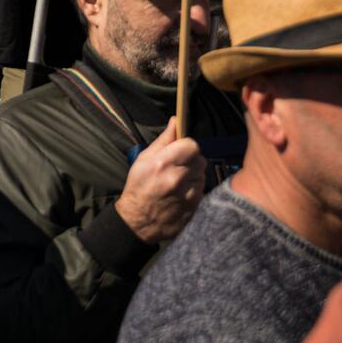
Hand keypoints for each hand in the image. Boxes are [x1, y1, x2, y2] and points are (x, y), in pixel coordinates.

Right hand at [114, 118, 205, 244]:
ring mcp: (188, 196)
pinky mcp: (195, 208)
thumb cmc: (138, 186)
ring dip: (194, 175)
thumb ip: (163, 140)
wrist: (139, 221)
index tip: (180, 150)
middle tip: (179, 166)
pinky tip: (182, 193)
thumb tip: (176, 121)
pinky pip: (202, 191)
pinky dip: (195, 189)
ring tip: (179, 181)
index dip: (186, 146)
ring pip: (203, 175)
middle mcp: (178, 179)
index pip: (192, 145)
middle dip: (191, 160)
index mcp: (163, 164)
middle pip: (200, 159)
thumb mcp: (144, 159)